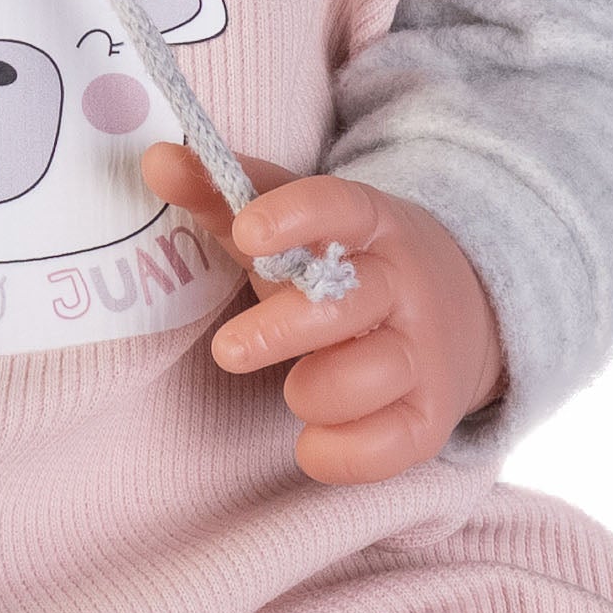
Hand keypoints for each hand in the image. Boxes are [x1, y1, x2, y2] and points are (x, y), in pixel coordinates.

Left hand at [145, 144, 508, 485]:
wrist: (457, 314)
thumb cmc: (343, 267)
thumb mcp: (292, 227)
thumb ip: (222, 196)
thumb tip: (156, 160)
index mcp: (370, 224)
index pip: (339, 205)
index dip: (294, 217)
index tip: (247, 233)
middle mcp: (406, 284)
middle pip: (348, 303)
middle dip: (282, 330)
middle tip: (228, 350)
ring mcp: (425, 352)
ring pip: (365, 378)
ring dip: (311, 392)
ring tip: (297, 386)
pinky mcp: (432, 417)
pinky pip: (382, 449)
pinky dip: (336, 452)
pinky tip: (315, 438)